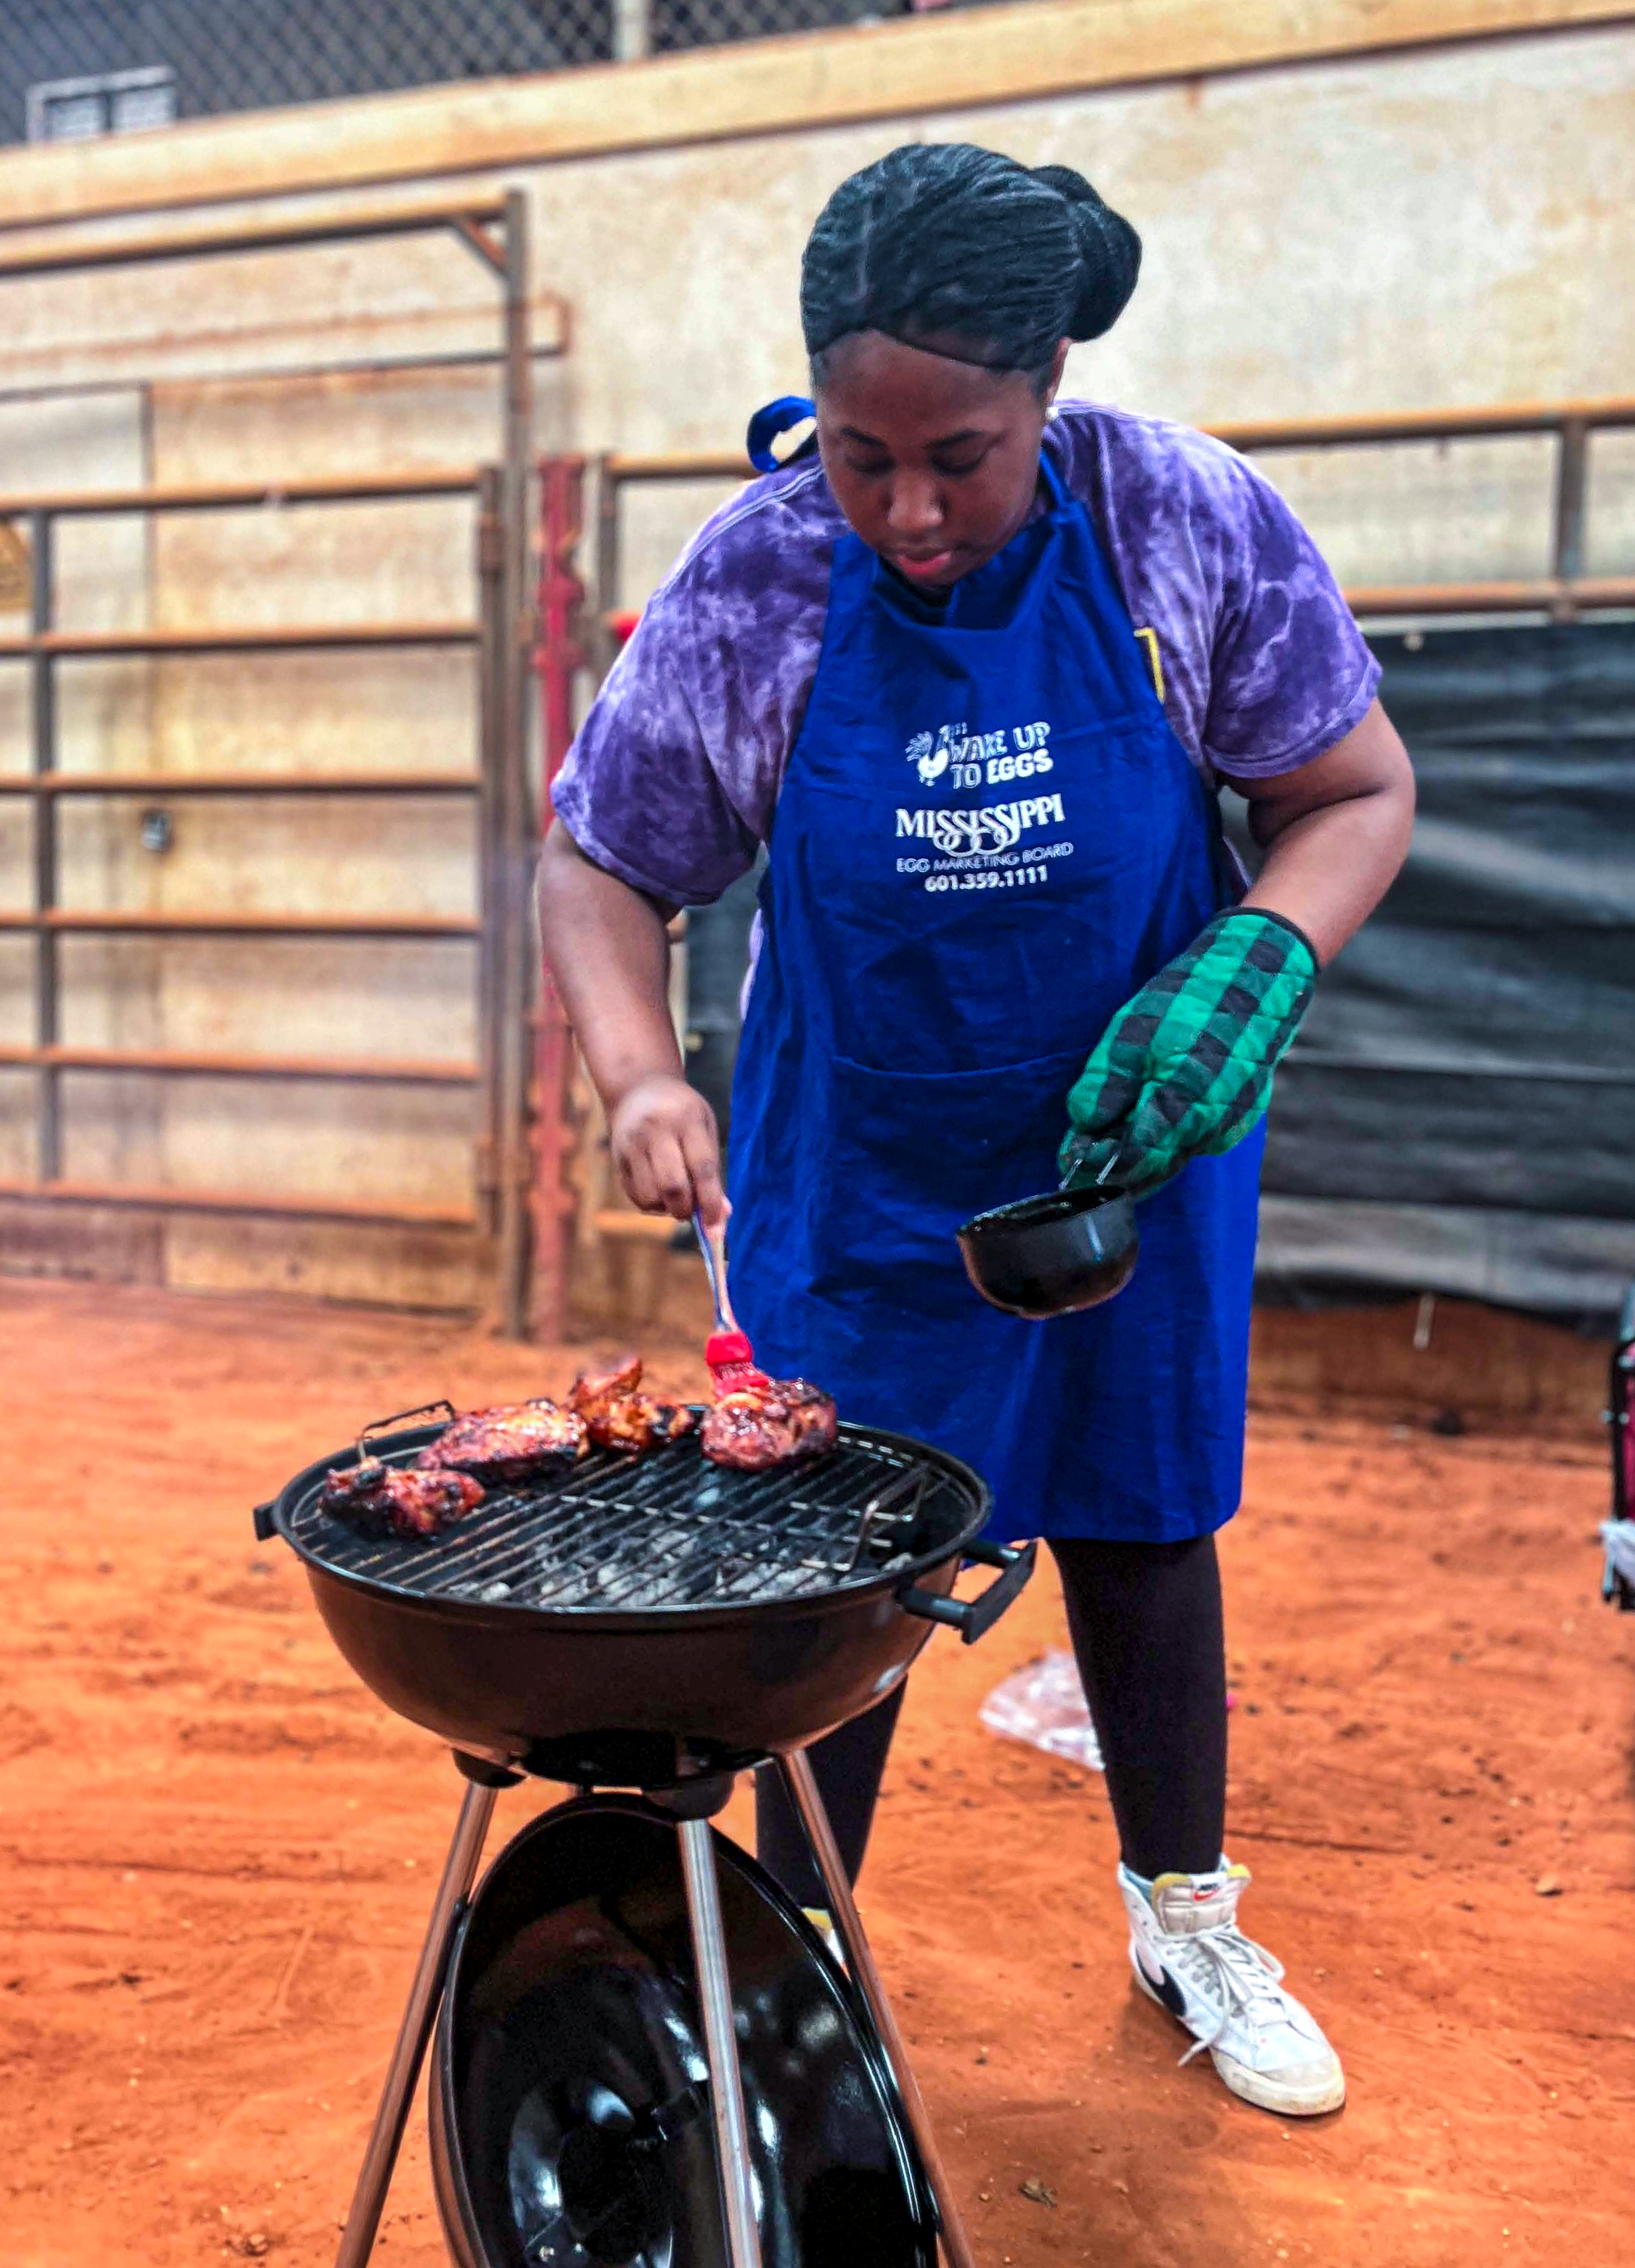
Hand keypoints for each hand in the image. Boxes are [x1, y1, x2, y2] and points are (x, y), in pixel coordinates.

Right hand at [609, 1074, 724, 1224]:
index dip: (710, 1201)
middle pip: (673, 1186)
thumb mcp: (704, 1127)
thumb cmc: (682, 1112)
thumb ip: (713, 1169)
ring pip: (651, 1196)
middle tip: (693, 1211)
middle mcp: (655, 1130)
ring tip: (677, 1197)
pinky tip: (659, 1192)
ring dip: (667, 1209)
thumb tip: (722, 1216)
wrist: (638, 1090)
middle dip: (686, 1210)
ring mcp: (632, 1144)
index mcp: (686, 1119)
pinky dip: (652, 1205)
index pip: (702, 1168)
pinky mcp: (618, 1157)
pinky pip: (636, 1196)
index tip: (716, 1224)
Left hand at [1059, 909, 1317, 1198]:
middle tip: (1081, 1169)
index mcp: (1182, 1100)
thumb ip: (1108, 1085)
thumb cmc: (1188, 1002)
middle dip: (1117, 1171)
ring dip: (1143, 1161)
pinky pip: (1196, 1144)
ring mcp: (1228, 1125)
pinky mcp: (1238, 1121)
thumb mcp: (1133, 1032)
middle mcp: (1210, 1123)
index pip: (1135, 1154)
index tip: (1071, 1167)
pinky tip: (1149, 1132)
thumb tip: (1084, 1126)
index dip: (1101, 1165)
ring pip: (1176, 1159)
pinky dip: (1170, 1144)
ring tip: (1108, 1152)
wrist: (1254, 983)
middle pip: (1155, 1167)